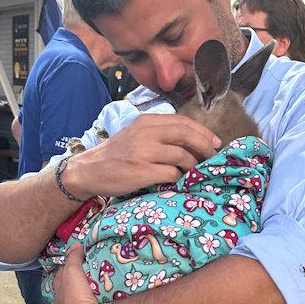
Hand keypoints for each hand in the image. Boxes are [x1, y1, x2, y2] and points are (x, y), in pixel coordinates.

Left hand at [54, 243, 96, 303]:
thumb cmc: (76, 297)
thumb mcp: (72, 272)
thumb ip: (73, 258)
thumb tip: (74, 245)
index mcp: (58, 291)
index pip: (59, 275)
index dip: (66, 266)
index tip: (75, 259)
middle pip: (67, 289)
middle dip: (73, 282)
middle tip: (86, 274)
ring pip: (76, 301)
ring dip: (82, 295)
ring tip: (95, 288)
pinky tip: (98, 303)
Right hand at [64, 114, 220, 199]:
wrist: (89, 171)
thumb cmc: (117, 154)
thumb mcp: (137, 135)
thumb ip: (161, 133)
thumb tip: (195, 140)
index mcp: (146, 121)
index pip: (183, 122)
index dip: (203, 132)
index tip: (215, 143)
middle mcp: (145, 133)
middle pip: (186, 134)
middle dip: (205, 146)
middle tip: (213, 157)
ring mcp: (143, 152)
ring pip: (182, 156)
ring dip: (193, 166)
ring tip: (193, 172)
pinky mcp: (141, 171)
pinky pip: (171, 174)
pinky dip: (179, 178)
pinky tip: (178, 181)